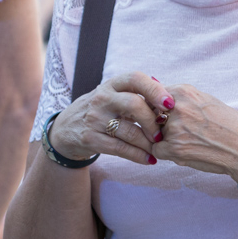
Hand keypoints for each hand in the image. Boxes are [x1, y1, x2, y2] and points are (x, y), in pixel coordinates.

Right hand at [48, 72, 171, 165]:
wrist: (66, 128)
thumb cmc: (101, 109)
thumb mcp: (113, 95)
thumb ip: (136, 95)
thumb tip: (169, 99)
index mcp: (112, 84)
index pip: (135, 79)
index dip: (155, 89)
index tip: (170, 104)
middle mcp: (102, 98)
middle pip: (134, 105)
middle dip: (153, 120)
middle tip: (163, 132)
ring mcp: (95, 119)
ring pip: (129, 131)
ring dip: (148, 143)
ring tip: (158, 148)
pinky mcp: (91, 139)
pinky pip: (120, 148)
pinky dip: (138, 155)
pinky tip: (149, 159)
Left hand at [153, 83, 237, 181]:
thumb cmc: (227, 123)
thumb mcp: (205, 100)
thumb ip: (180, 96)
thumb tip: (154, 82)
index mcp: (185, 92)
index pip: (154, 95)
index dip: (158, 107)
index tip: (168, 114)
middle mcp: (178, 107)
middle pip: (150, 113)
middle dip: (159, 122)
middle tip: (180, 130)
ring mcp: (175, 128)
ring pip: (153, 132)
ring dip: (163, 137)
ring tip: (187, 140)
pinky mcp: (174, 149)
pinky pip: (156, 150)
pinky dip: (166, 152)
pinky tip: (184, 151)